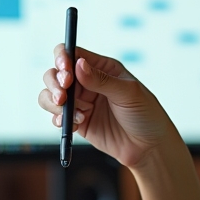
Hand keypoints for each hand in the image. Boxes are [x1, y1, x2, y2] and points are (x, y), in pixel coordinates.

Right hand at [38, 44, 187, 169]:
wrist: (148, 146)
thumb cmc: (145, 114)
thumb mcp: (127, 93)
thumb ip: (101, 80)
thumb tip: (78, 64)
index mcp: (102, 68)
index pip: (73, 54)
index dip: (62, 58)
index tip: (65, 71)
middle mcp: (88, 82)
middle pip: (55, 74)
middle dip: (54, 83)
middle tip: (63, 96)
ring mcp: (81, 102)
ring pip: (50, 95)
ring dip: (54, 102)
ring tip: (76, 113)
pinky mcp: (77, 121)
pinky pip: (56, 116)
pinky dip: (60, 119)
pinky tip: (77, 123)